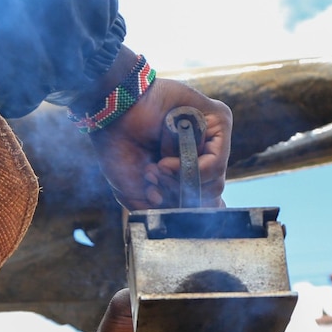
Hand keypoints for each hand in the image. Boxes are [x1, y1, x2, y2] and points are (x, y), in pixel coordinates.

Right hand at [90, 78, 231, 209]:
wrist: (112, 113)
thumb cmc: (118, 147)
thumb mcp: (133, 192)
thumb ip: (158, 210)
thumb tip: (189, 219)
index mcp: (188, 168)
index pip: (207, 199)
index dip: (192, 210)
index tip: (175, 213)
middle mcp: (203, 153)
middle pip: (211, 193)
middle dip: (178, 197)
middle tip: (152, 185)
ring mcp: (213, 137)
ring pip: (215, 180)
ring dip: (179, 181)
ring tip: (154, 168)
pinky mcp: (219, 120)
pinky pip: (217, 160)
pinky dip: (192, 169)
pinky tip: (166, 162)